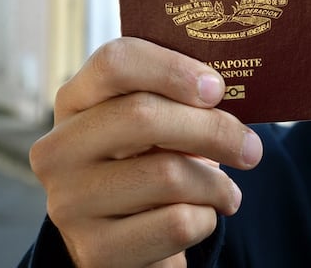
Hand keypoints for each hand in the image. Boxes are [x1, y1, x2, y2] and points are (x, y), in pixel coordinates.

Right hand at [29, 37, 262, 266]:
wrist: (128, 242)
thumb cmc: (150, 166)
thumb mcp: (153, 128)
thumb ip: (177, 101)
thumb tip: (225, 90)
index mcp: (75, 102)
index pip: (114, 62)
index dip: (171, 69)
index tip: (216, 88)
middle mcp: (59, 149)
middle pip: (143, 115)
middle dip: (213, 130)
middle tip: (250, 147)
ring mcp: (69, 202)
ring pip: (167, 174)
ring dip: (216, 184)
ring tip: (227, 191)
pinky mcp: (94, 249)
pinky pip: (175, 223)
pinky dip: (206, 219)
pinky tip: (202, 217)